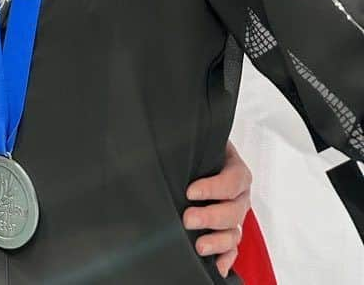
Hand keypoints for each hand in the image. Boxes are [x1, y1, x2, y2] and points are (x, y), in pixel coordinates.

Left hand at [183, 141, 251, 278]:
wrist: (201, 156)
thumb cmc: (198, 149)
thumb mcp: (199, 142)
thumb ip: (191, 144)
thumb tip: (169, 142)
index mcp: (236, 171)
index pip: (232, 181)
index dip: (213, 189)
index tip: (190, 192)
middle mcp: (240, 196)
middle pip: (234, 211)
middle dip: (211, 217)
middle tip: (188, 219)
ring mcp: (236, 216)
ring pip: (234, 232)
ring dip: (218, 241)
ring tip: (199, 246)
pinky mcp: (230, 232)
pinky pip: (233, 250)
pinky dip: (226, 258)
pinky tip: (216, 265)